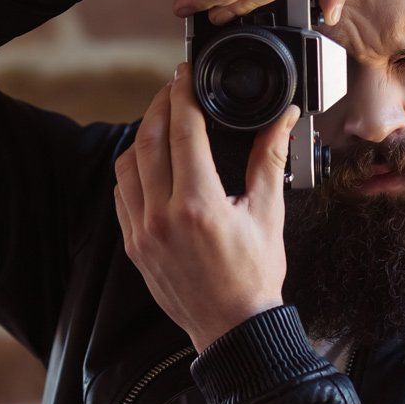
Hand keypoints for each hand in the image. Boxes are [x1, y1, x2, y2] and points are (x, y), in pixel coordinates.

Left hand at [112, 61, 300, 353]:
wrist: (233, 328)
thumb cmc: (256, 276)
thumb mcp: (268, 213)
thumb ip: (270, 158)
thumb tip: (282, 118)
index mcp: (198, 206)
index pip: (183, 132)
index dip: (183, 95)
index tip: (185, 75)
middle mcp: (162, 217)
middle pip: (148, 140)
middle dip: (160, 106)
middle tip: (173, 88)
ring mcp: (143, 232)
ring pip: (128, 164)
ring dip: (142, 135)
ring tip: (162, 120)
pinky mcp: (133, 246)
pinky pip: (122, 194)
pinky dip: (133, 169)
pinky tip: (151, 160)